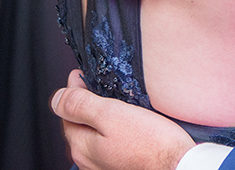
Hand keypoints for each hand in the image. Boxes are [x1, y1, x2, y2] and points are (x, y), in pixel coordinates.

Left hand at [52, 70, 194, 169]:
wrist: (178, 166)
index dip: (74, 88)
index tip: (83, 74)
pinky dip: (114, 130)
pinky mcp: (121, 165)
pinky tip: (128, 123)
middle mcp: (88, 160)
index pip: (67, 111)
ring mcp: (104, 165)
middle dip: (87, 103)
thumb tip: (57, 98)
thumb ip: (81, 105)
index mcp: (82, 146)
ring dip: (101, 117)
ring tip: (116, 100)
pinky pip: (110, 143)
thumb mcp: (112, 114)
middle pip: (80, 123)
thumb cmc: (152, 144)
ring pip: (95, 133)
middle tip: (100, 84)